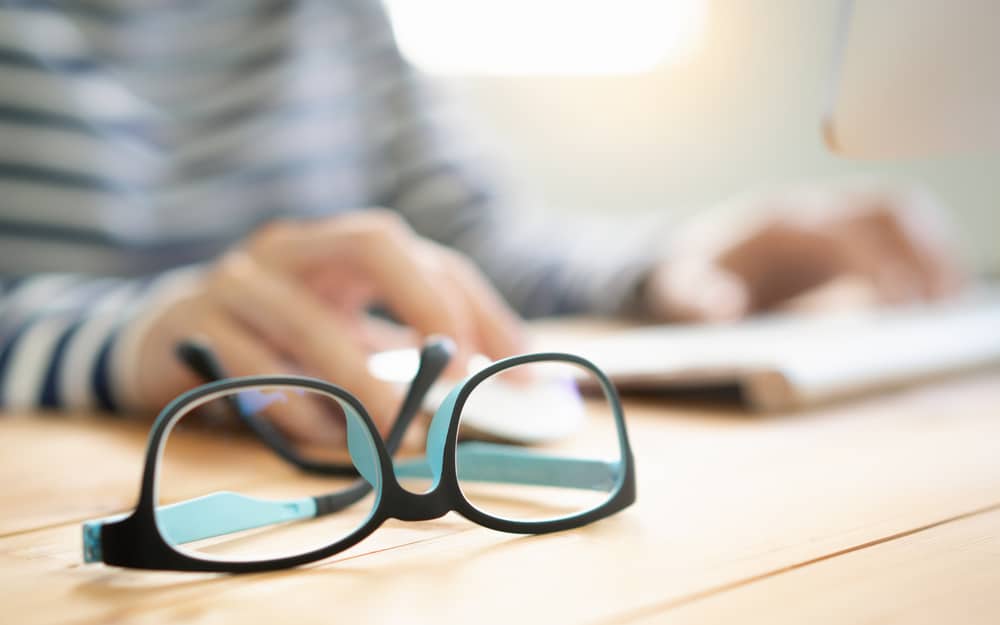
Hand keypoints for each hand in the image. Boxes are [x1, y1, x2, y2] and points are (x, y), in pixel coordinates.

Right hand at [128, 211, 524, 437]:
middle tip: (455, 367)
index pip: (426, 257)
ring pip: (309, 319)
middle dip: (425, 298)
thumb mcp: (344, 331)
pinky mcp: (192, 326)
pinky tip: (327, 434)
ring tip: (398, 430)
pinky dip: (296, 406)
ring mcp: (238, 281)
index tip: (518, 372)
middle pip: (372, 240)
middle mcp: (293, 248)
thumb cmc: (274, 338)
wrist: (156, 336)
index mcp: (339, 245)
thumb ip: (407, 349)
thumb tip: (503, 389)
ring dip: (362, 379)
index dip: (479, 309)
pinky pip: (252, 367)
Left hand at [644, 186, 965, 321]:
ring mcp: (832, 221)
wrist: (682, 258)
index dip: (880, 259)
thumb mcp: (677, 291)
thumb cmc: (686, 276)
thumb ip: (694, 299)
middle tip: (946, 304)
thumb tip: (724, 310)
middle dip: (926, 249)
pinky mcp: (843, 240)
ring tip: (950, 304)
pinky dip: (923, 259)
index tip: (903, 302)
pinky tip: (934, 299)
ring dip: (934, 251)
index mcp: (780, 222)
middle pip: (889, 209)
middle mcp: (814, 212)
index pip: (847, 226)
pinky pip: (897, 236)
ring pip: (902, 215)